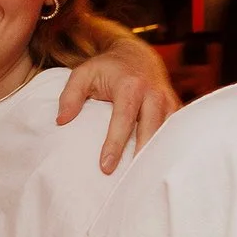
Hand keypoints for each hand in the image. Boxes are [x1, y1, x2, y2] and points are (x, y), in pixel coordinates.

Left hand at [57, 38, 179, 172]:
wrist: (137, 54)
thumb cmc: (106, 68)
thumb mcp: (83, 74)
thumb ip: (70, 96)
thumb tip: (61, 121)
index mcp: (131, 86)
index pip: (123, 119)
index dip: (115, 145)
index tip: (106, 167)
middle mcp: (153, 93)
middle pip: (151, 130)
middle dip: (140, 155)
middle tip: (129, 182)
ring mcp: (168, 101)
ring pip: (166, 133)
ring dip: (156, 156)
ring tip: (143, 180)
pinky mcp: (175, 108)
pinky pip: (174, 132)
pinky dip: (166, 149)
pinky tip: (156, 168)